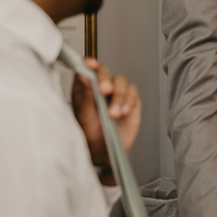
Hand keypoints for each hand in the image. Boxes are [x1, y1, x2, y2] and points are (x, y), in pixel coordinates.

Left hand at [71, 58, 140, 181]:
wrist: (105, 153)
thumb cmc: (91, 135)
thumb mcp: (84, 117)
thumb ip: (85, 96)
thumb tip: (83, 76)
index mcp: (85, 88)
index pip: (87, 69)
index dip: (89, 64)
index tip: (90, 65)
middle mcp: (101, 88)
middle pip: (105, 72)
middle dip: (106, 79)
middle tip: (105, 91)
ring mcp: (117, 93)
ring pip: (121, 81)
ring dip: (119, 97)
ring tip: (114, 114)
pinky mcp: (131, 100)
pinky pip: (133, 92)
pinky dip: (129, 101)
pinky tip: (124, 112)